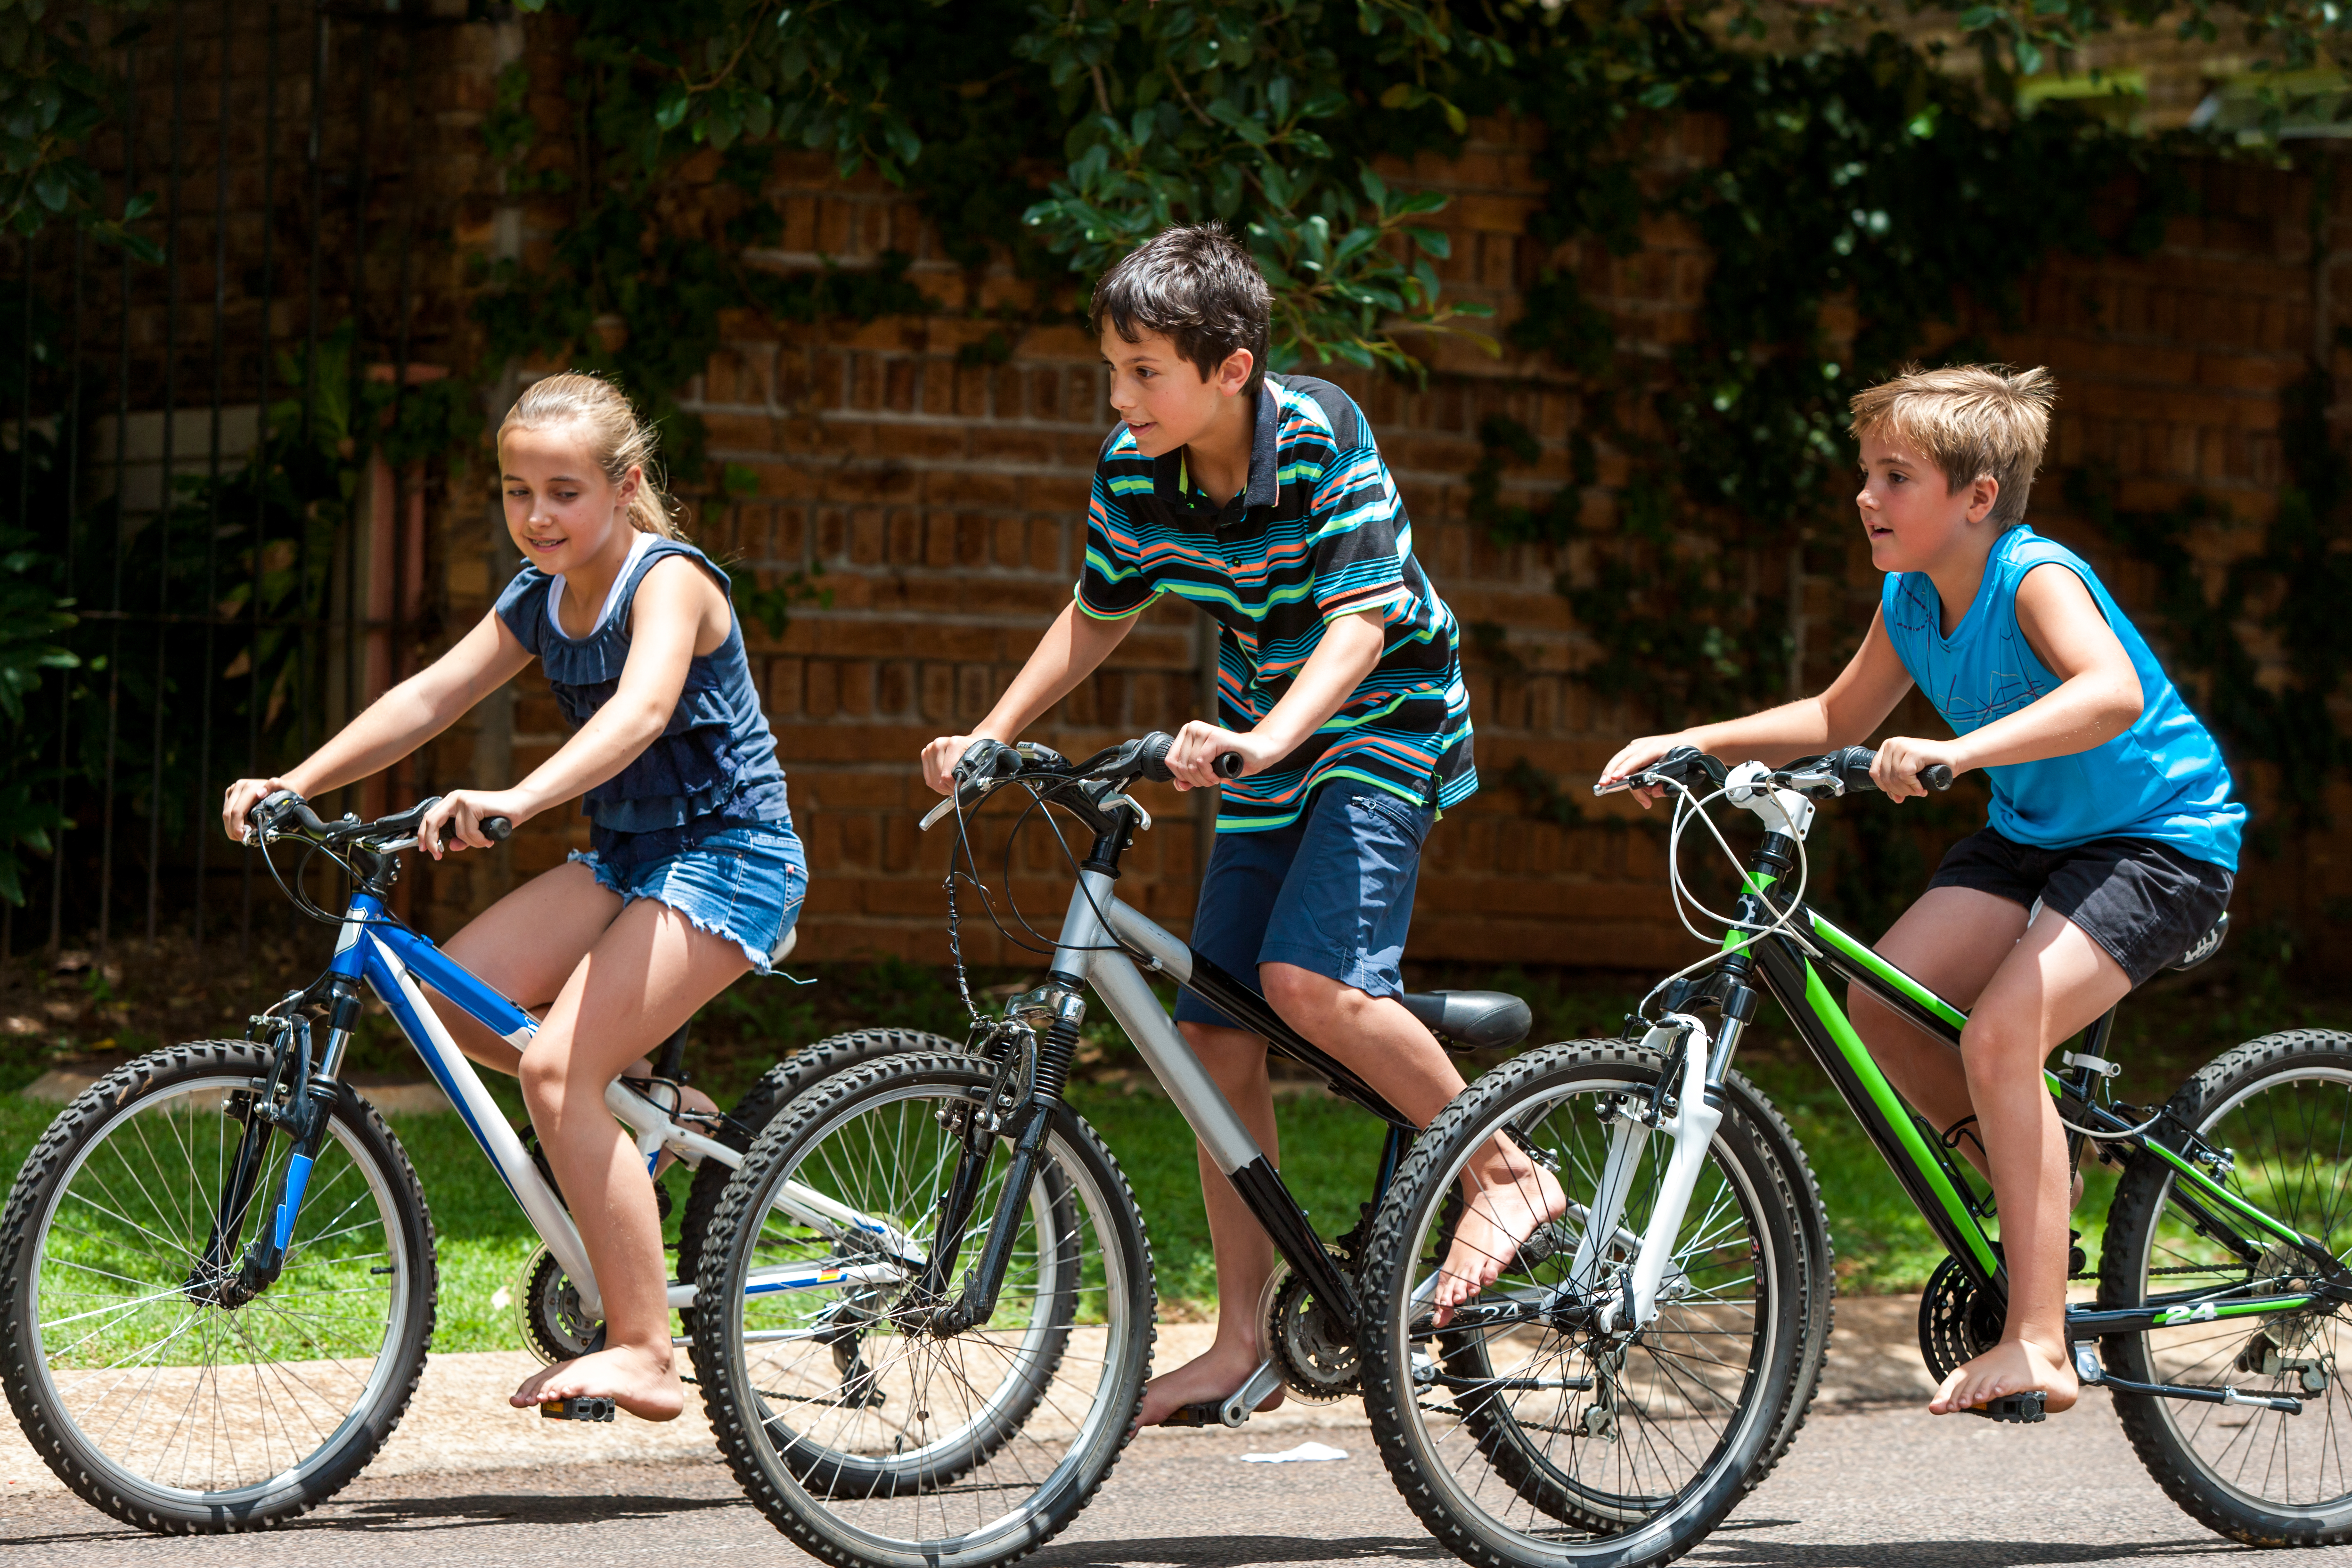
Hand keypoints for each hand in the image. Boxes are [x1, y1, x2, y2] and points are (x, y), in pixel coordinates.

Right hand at [222, 777, 296, 843]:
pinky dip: (232, 823)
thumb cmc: (285, 791)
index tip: (244, 838)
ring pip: (225, 815)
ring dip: (232, 828)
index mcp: (249, 787)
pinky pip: (227, 813)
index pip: (237, 811)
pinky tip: (242, 829)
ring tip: (244, 836)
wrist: (282, 786)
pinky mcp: (230, 795)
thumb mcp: (285, 789)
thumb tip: (259, 793)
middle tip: (244, 840)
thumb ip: (274, 787)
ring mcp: (233, 791)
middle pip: (228, 814)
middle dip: (234, 830)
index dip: (237, 827)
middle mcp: (239, 787)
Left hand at [415, 788, 530, 858]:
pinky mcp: (473, 804)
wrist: (520, 804)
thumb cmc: (500, 817)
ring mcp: (463, 800)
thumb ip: (464, 838)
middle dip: (432, 840)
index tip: (424, 849)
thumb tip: (452, 847)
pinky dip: (480, 839)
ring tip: (485, 841)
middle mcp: (455, 798)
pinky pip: (470, 831)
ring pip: (459, 832)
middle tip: (436, 855)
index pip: (430, 817)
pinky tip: (489, 838)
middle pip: (432, 821)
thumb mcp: (478, 830)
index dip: (424, 834)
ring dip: (473, 843)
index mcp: (452, 801)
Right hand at [922, 734, 991, 795]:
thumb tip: (970, 793)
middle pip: (939, 780)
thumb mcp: (981, 764)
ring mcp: (930, 748)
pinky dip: (938, 783)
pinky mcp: (925, 753)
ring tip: (955, 783)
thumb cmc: (979, 755)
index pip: (947, 776)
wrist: (973, 742)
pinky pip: (929, 779)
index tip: (963, 790)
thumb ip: (975, 778)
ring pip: (933, 782)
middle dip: (951, 788)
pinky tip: (948, 779)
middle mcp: (939, 744)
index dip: (956, 787)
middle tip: (961, 787)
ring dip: (945, 787)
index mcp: (954, 743)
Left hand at [1165, 720, 1276, 790]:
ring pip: (1191, 765)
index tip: (1198, 780)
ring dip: (1203, 779)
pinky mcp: (1215, 736)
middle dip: (1194, 780)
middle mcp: (1193, 728)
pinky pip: (1202, 762)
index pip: (1170, 761)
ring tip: (1214, 779)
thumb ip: (1189, 778)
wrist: (1257, 753)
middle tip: (1209, 781)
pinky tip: (1217, 776)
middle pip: (1180, 765)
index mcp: (1187, 732)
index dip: (1182, 777)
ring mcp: (1204, 730)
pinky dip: (1209, 774)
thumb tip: (1178, 785)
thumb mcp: (1205, 771)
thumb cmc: (1232, 761)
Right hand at [1598, 732, 1695, 808]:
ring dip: (1624, 782)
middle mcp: (1642, 744)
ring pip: (1620, 763)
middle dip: (1610, 772)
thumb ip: (1665, 785)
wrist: (1687, 741)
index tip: (1615, 778)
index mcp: (1655, 747)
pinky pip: (1625, 764)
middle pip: (1621, 758)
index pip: (1636, 759)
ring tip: (1645, 800)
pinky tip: (1644, 791)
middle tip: (1603, 785)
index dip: (1624, 769)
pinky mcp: (1634, 750)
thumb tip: (1651, 795)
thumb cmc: (1684, 757)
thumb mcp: (1680, 772)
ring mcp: (1637, 746)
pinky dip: (1628, 779)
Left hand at [1871, 736, 1964, 800]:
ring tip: (1919, 791)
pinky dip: (1913, 786)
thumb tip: (1894, 798)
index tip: (1899, 794)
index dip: (1885, 788)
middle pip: (1885, 777)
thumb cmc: (1933, 765)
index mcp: (1888, 746)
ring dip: (1907, 790)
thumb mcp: (1910, 773)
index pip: (1875, 772)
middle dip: (1899, 791)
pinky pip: (1904, 775)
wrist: (1956, 756)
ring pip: (1894, 778)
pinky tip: (1922, 788)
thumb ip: (1899, 783)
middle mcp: (1892, 743)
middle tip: (1914, 793)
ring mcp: (1901, 746)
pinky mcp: (1912, 752)